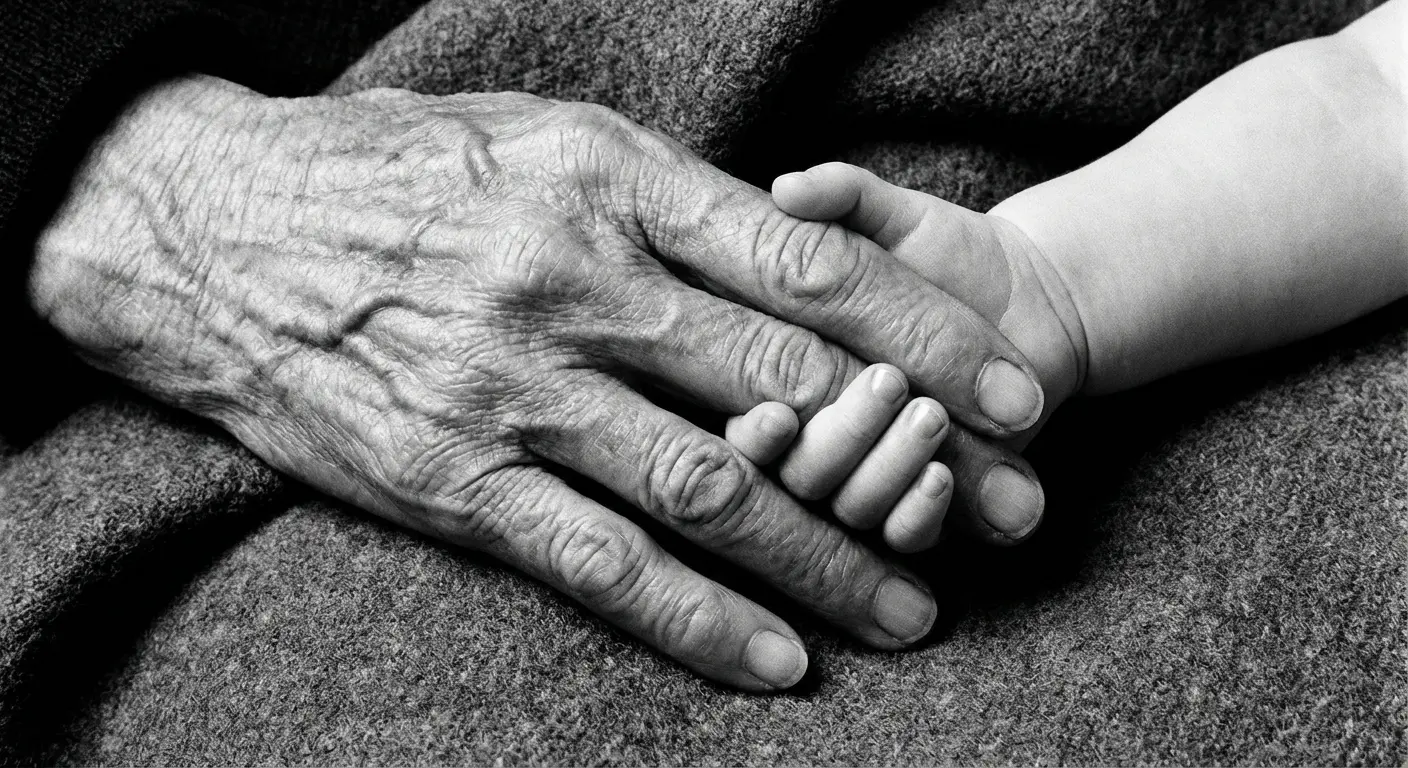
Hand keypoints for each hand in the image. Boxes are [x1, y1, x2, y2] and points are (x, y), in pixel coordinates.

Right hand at [31, 77, 1045, 688]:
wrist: (210, 228)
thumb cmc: (398, 171)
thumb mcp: (543, 140)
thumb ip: (668, 203)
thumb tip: (801, 255)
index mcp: (610, 184)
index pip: (809, 270)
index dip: (929, 337)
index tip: (1013, 394)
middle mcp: (575, 285)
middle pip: (786, 389)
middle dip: (917, 456)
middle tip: (1010, 514)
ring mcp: (514, 389)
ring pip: (710, 490)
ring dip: (828, 558)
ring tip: (915, 611)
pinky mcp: (453, 479)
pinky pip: (597, 562)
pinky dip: (696, 619)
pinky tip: (776, 660)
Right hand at [730, 163, 1088, 545]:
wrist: (1029, 302)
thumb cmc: (940, 252)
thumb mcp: (890, 214)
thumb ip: (841, 197)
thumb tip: (790, 186)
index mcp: (761, 372)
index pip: (737, 415)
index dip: (752, 425)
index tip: (778, 412)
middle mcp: (795, 440)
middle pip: (783, 476)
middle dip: (834, 438)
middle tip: (889, 384)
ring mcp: (848, 485)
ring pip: (839, 512)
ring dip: (882, 472)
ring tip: (929, 416)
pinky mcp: (907, 516)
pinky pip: (899, 539)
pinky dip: (918, 516)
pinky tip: (942, 477)